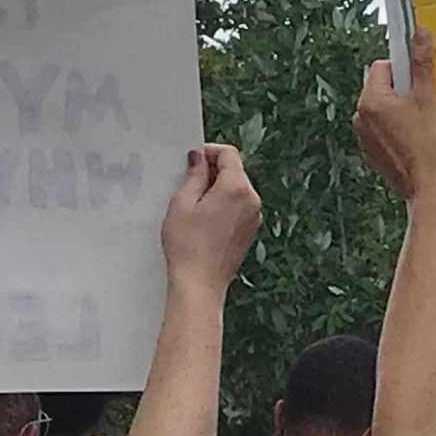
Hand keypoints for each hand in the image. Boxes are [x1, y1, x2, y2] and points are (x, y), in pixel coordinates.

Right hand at [160, 144, 260, 291]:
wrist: (199, 284)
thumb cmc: (188, 247)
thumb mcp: (182, 203)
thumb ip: (194, 174)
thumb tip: (199, 158)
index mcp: (237, 188)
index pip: (229, 154)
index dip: (209, 152)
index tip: (194, 159)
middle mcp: (252, 200)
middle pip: (235, 171)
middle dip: (213, 171)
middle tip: (188, 183)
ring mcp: (254, 217)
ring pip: (237, 189)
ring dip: (218, 189)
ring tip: (194, 206)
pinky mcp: (250, 231)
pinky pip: (239, 207)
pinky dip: (224, 205)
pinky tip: (204, 220)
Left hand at [354, 27, 435, 201]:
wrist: (429, 189)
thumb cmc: (429, 147)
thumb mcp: (429, 98)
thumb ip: (421, 63)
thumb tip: (419, 33)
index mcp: (370, 101)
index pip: (383, 66)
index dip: (405, 70)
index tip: (419, 81)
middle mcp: (361, 118)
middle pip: (382, 88)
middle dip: (403, 91)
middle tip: (424, 105)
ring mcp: (365, 138)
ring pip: (383, 110)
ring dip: (400, 110)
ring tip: (421, 125)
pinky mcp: (373, 154)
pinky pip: (384, 130)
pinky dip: (398, 130)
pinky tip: (415, 140)